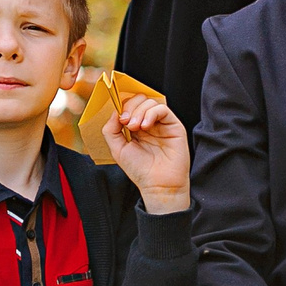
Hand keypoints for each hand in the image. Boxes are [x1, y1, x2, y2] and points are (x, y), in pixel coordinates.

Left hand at [101, 93, 189, 211]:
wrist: (158, 185)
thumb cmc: (140, 170)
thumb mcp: (117, 149)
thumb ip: (111, 129)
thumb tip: (115, 111)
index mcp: (135, 128)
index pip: (129, 106)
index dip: (123, 108)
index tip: (119, 120)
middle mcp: (148, 123)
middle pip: (139, 100)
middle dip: (130, 108)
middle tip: (126, 123)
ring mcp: (161, 124)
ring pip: (150, 102)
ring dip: (139, 112)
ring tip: (136, 128)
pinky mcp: (173, 125)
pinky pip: (162, 109)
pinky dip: (151, 113)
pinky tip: (146, 126)